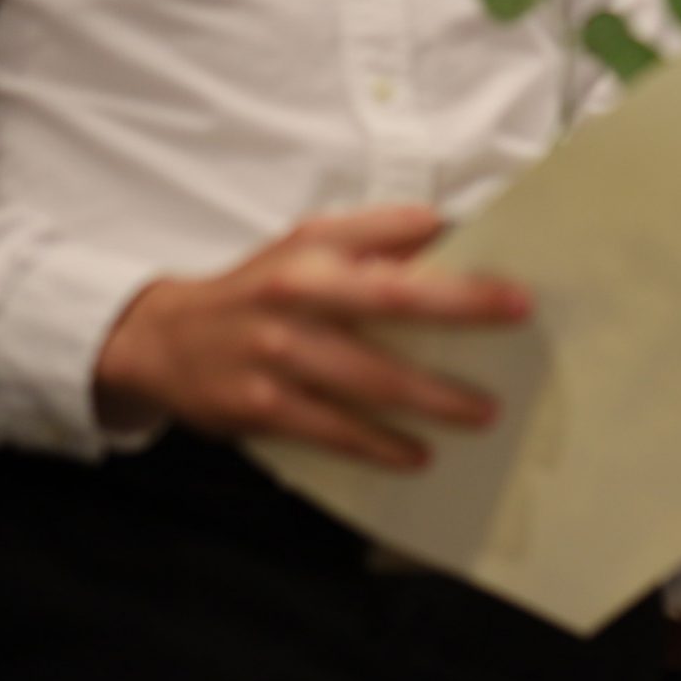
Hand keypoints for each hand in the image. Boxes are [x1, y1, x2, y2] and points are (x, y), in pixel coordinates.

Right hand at [93, 206, 526, 468]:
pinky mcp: (263, 408)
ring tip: (481, 415)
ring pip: (370, 388)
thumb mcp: (306, 243)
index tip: (517, 299)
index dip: (461, 287)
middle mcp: (295, 306)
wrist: (163, 340)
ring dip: (432, 405)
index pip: (400, 268)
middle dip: (458, 335)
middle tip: (510, 355)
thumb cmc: (256, 289)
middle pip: (393, 319)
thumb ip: (373, 235)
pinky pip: (335, 433)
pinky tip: (416, 454)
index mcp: (312, 261)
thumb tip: (442, 226)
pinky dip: (380, 447)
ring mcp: (277, 360)